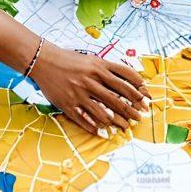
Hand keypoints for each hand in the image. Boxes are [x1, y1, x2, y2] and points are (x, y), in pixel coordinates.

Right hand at [32, 41, 150, 134]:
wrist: (44, 61)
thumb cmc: (70, 60)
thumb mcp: (92, 59)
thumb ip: (109, 68)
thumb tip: (130, 78)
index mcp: (99, 66)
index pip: (125, 78)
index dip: (138, 88)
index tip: (146, 96)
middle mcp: (91, 79)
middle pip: (118, 97)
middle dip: (132, 108)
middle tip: (141, 116)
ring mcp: (80, 93)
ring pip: (104, 111)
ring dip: (117, 121)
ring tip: (126, 126)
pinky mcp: (68, 104)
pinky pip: (85, 119)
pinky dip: (95, 127)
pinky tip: (103, 131)